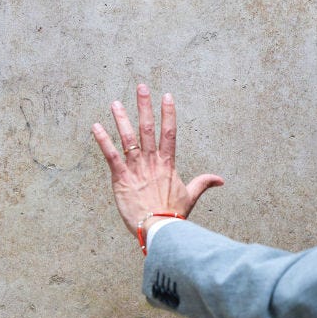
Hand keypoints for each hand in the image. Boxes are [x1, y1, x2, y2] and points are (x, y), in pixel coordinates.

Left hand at [92, 84, 223, 236]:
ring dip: (121, 119)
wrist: (160, 230)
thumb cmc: (174, 215)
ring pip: (128, 138)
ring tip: (115, 103)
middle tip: (141, 87)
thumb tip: (220, 180)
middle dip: (144, 106)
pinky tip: (95, 127)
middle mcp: (152, 162)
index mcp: (167, 164)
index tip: (167, 96)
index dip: (168, 113)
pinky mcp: (121, 178)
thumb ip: (203, 184)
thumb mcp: (190, 197)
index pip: (169, 133)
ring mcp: (136, 169)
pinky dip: (103, 141)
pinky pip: (111, 156)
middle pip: (148, 129)